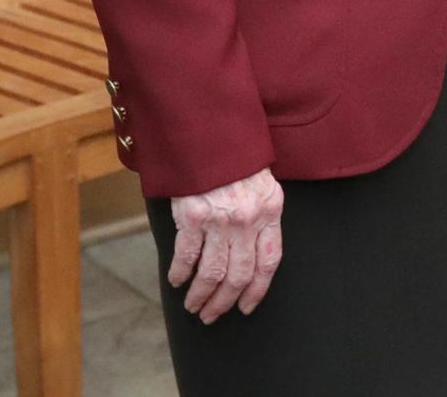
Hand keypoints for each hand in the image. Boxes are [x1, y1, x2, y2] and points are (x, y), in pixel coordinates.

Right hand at [168, 166, 283, 322]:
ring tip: (193, 306)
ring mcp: (220, 218)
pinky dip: (180, 274)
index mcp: (270, 210)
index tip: (246, 307)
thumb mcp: (262, 182)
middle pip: (239, 275)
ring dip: (201, 295)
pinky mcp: (193, 215)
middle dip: (225, 302)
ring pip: (212, 273)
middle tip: (212, 315)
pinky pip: (187, 256)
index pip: (269, 262)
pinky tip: (177, 280)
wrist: (211, 130)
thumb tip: (254, 251)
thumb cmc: (236, 157)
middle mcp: (248, 219)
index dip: (257, 290)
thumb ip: (261, 213)